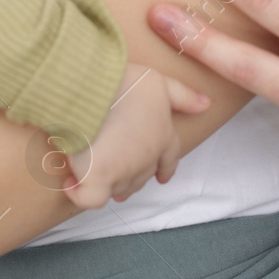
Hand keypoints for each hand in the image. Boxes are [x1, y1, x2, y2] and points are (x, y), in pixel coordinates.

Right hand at [62, 63, 208, 209]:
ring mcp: (124, 171)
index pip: (170, 158)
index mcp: (163, 135)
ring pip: (118, 187)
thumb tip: (207, 105)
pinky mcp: (98, 179)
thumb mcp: (158, 81)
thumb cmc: (122, 80)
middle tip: (114, 171)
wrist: (91, 87)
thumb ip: (182, 96)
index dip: (166, 168)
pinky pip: (90, 197)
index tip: (162, 177)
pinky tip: (71, 182)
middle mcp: (147, 157)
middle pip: (142, 176)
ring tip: (89, 170)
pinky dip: (80, 192)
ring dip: (107, 181)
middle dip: (131, 176)